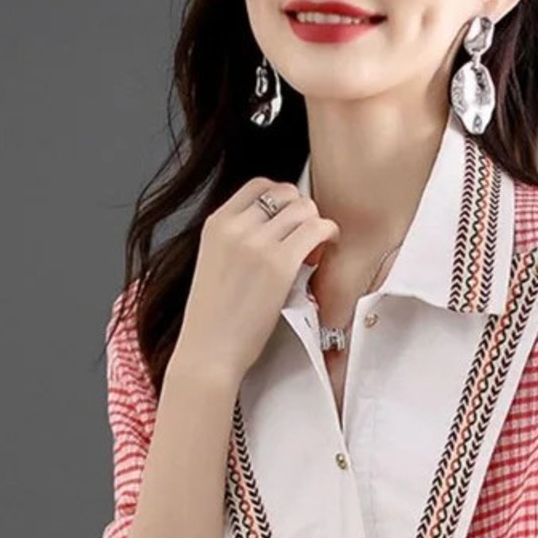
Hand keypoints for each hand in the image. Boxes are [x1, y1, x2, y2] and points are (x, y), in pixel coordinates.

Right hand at [168, 176, 339, 387]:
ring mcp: (258, 243)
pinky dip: (329, 234)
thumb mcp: (214, 265)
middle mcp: (236, 226)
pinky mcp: (280, 264)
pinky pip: (316, 229)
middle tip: (306, 238)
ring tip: (315, 250)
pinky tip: (327, 250)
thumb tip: (270, 234)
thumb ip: (236, 242)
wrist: (208, 351)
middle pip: (285, 194)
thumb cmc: (213, 321)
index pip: (258, 186)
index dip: (282, 199)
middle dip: (302, 212)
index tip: (289, 220)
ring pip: (304, 208)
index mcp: (216, 224)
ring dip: (317, 224)